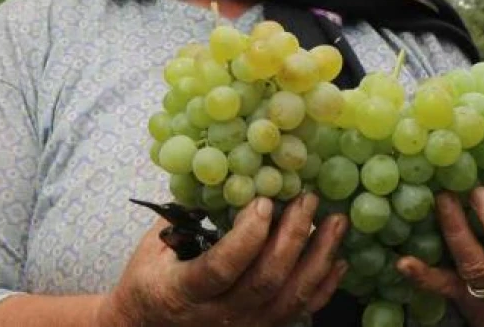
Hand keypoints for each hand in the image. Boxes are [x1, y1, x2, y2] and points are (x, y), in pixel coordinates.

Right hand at [106, 193, 348, 326]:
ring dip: (318, 258)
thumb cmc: (148, 278)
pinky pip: (299, 312)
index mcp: (183, 291)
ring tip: (335, 223)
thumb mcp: (153, 244)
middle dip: (292, 237)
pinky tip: (338, 260)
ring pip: (290, 299)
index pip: (220, 268)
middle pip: (265, 281)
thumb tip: (223, 172)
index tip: (264, 202)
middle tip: (307, 199)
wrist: (145, 326)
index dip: (247, 236)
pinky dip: (323, 286)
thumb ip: (185, 214)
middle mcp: (217, 316)